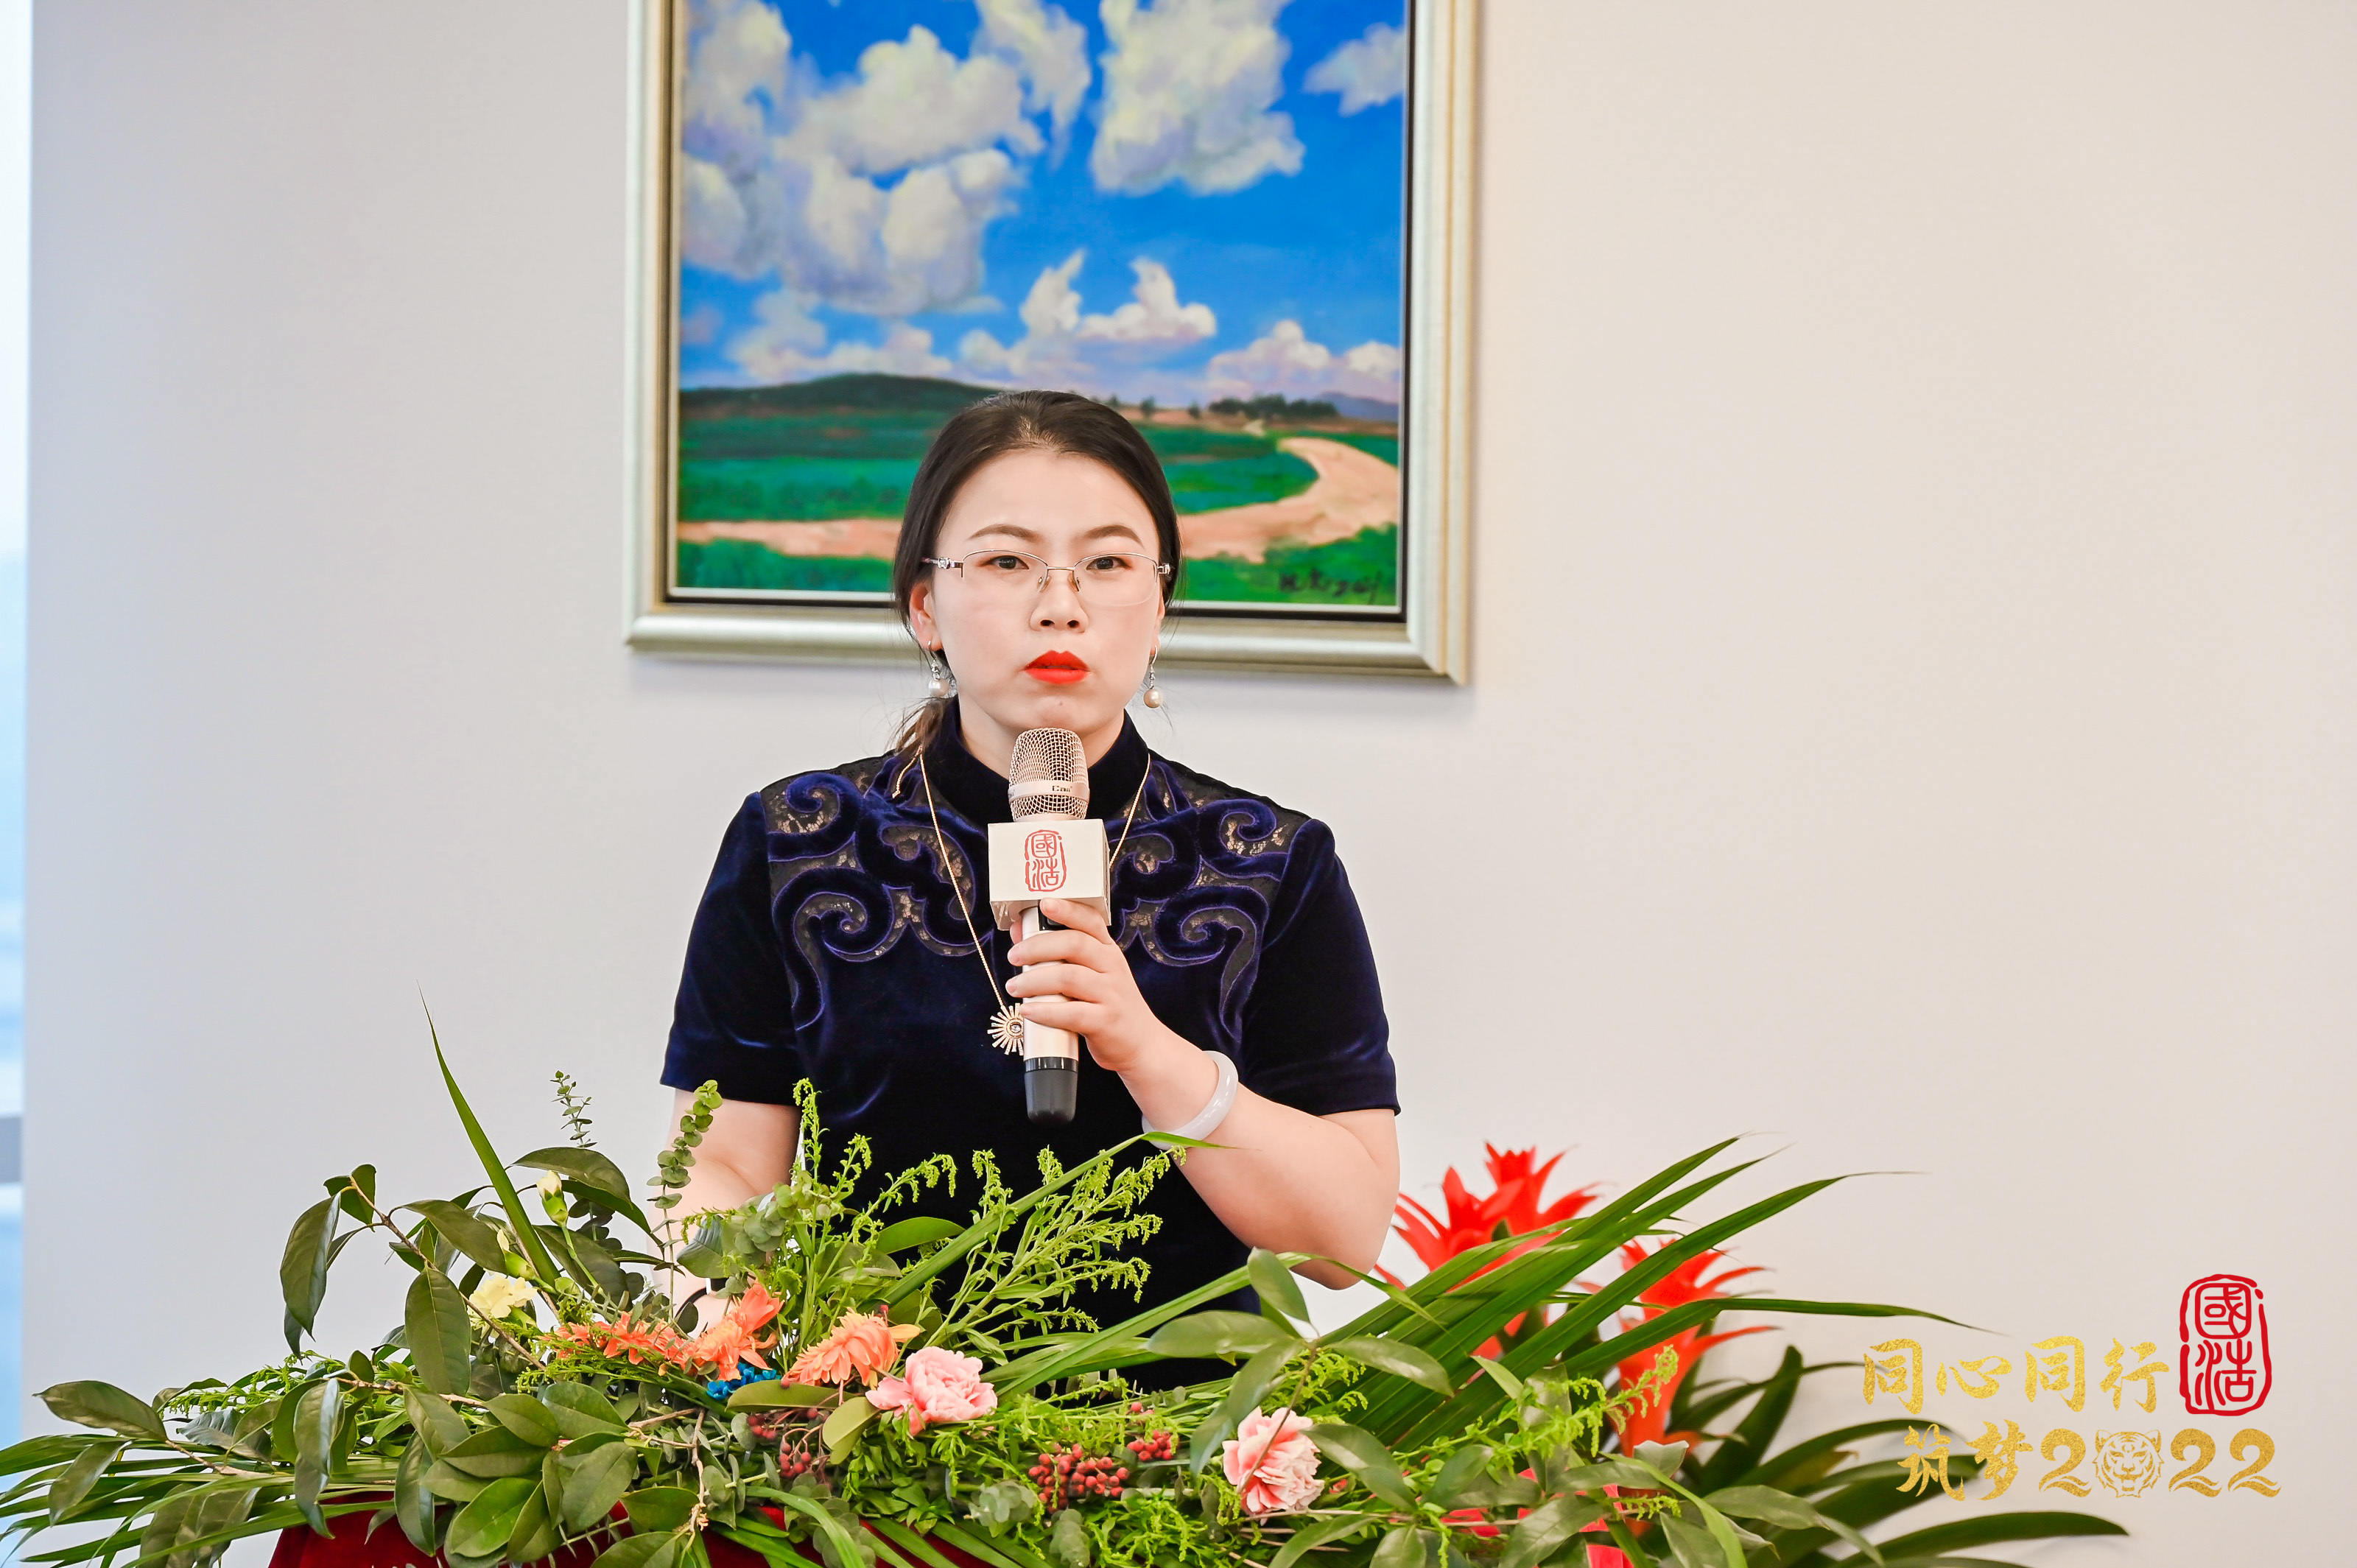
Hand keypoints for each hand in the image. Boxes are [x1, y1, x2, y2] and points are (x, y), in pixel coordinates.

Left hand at [1006, 897, 1191, 1077]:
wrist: (1141, 1043)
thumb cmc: (1107, 1005)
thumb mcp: (1091, 974)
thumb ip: (1058, 954)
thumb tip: (1020, 930)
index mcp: (1107, 951)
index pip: (1090, 921)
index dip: (1067, 910)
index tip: (1044, 903)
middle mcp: (1112, 967)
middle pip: (1074, 944)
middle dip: (1037, 947)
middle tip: (1014, 957)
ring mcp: (1111, 994)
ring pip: (1069, 977)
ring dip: (1034, 980)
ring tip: (1014, 987)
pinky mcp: (1106, 1022)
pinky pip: (1072, 1013)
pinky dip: (1045, 1011)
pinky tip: (1028, 1011)